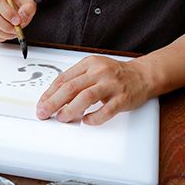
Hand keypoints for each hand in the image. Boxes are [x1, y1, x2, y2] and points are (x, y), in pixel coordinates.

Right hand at [0, 0, 36, 41]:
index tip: (17, 21)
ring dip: (4, 34)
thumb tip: (22, 18)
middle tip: (16, 30)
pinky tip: (4, 35)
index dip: (8, 13)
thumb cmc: (10, 4)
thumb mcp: (24, 3)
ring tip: (12, 33)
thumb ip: (28, 8)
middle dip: (7, 27)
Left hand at [36, 56, 151, 124]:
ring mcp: (111, 85)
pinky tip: (86, 120)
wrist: (143, 75)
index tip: (41, 104)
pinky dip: (94, 117)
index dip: (49, 93)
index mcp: (89, 64)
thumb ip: (77, 80)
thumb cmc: (115, 74)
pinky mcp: (122, 98)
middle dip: (53, 102)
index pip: (64, 79)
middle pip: (71, 88)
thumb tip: (54, 97)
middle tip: (44, 113)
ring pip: (86, 97)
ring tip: (62, 117)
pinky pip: (105, 110)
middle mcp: (99, 72)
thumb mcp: (94, 69)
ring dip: (70, 110)